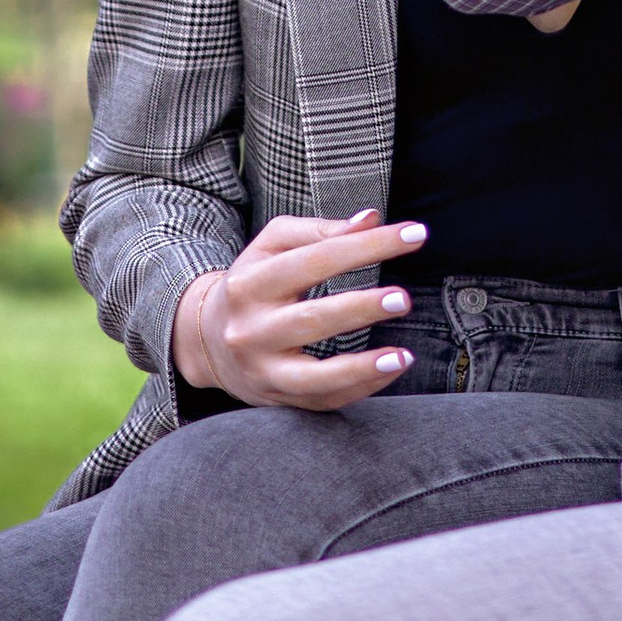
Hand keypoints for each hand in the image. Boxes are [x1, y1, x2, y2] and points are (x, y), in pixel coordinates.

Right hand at [172, 211, 424, 408]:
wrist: (207, 341)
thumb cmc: (253, 283)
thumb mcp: (272, 246)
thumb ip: (320, 230)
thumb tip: (371, 219)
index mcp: (251, 283)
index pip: (316, 258)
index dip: (367, 246)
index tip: (414, 235)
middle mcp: (252, 330)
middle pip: (312, 319)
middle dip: (360, 309)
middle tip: (403, 298)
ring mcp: (263, 372)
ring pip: (314, 377)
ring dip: (361, 369)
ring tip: (402, 355)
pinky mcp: (278, 400)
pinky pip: (323, 400)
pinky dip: (360, 388)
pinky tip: (391, 369)